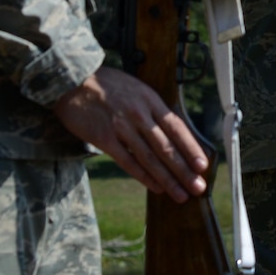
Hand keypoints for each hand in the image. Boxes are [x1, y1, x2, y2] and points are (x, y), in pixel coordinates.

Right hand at [52, 66, 207, 201]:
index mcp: (150, 99)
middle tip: (197, 187)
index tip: (203, 165)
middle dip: (184, 170)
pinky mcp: (104, 138)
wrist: (72, 81)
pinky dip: (143, 176)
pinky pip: (128, 161)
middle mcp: (138, 113)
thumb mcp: (136, 88)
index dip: (191, 148)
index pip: (176, 127)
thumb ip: (152, 108)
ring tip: (180, 194)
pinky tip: (156, 187)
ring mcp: (121, 126)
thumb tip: (173, 132)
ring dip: (167, 178)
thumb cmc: (106, 84)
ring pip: (150, 158)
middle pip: (166, 147)